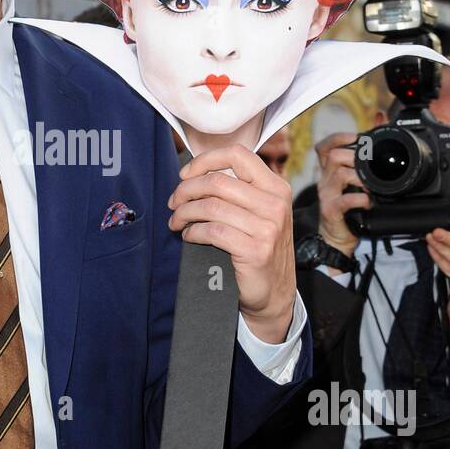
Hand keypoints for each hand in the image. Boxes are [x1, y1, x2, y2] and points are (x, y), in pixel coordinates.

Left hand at [168, 144, 295, 343]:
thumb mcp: (258, 213)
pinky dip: (192, 231)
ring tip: (176, 221)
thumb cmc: (258, 248)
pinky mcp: (256, 250)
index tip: (185, 174)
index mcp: (276, 187)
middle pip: (217, 181)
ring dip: (185, 212)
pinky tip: (188, 235)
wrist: (274, 293)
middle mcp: (275, 204)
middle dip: (186, 190)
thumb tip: (193, 174)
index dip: (205, 160)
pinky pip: (212, 231)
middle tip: (173, 203)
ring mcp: (268, 227)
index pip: (238, 155)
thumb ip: (237, 191)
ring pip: (211, 206)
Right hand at [316, 130, 368, 258]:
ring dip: (360, 177)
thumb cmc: (348, 208)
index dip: (337, 137)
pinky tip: (368, 201)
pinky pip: (345, 200)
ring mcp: (326, 195)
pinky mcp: (331, 211)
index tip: (355, 136)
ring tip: (371, 185)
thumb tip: (380, 118)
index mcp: (330, 171)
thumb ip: (366, 149)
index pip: (324, 146)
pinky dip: (360, 199)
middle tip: (370, 164)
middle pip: (333, 156)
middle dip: (354, 156)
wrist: (337, 238)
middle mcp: (325, 180)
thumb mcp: (355, 178)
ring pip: (339, 174)